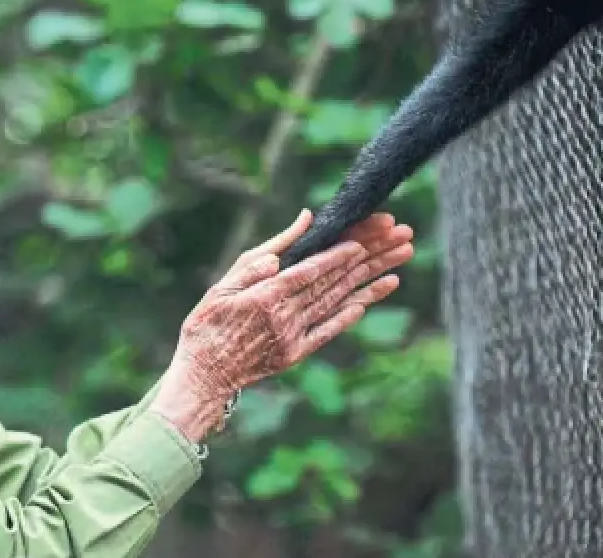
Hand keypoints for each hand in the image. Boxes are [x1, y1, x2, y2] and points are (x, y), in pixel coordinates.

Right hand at [150, 209, 412, 441]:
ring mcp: (293, 337)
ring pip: (337, 304)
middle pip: (333, 284)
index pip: (311, 271)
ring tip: (397, 270)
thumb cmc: (208, 324)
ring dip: (369, 286)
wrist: (204, 375)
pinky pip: (327, 331)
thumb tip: (294, 226)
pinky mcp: (296, 354)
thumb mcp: (225, 283)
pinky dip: (347, 316)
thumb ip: (262, 255)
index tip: (366, 241)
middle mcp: (285, 316)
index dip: (339, 255)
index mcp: (266, 296)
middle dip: (369, 262)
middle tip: (399, 244)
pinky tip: (367, 302)